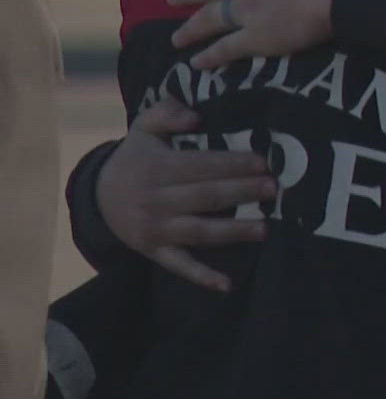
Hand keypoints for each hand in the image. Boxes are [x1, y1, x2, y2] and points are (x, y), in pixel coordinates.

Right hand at [97, 98, 276, 292]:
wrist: (98, 196)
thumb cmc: (136, 157)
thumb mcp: (143, 128)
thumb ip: (166, 113)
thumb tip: (194, 116)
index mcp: (157, 169)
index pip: (200, 165)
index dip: (232, 164)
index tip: (262, 162)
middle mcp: (156, 201)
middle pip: (205, 197)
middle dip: (241, 192)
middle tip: (274, 188)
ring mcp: (156, 230)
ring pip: (199, 232)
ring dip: (232, 231)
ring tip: (265, 228)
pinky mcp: (156, 251)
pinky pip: (180, 266)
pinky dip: (202, 276)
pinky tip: (227, 285)